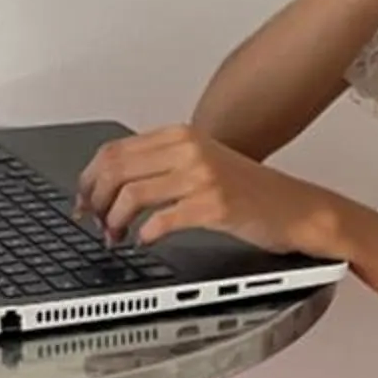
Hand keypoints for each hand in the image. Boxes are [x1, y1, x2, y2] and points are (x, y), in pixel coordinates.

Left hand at [77, 128, 349, 259]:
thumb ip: (162, 165)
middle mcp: (189, 149)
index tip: (81, 200)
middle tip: (93, 222)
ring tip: (115, 236)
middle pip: (115, 169)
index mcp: (181, 136)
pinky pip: (161, 220)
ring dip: (114, 221)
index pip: (114, 150)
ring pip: (131, 194)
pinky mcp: (214, 205)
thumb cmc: (251, 192)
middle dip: (94, 200)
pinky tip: (144, 241)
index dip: (88, 178)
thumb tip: (113, 184)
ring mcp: (202, 176)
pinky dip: (144, 234)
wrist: (296, 208)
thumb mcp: (202, 165)